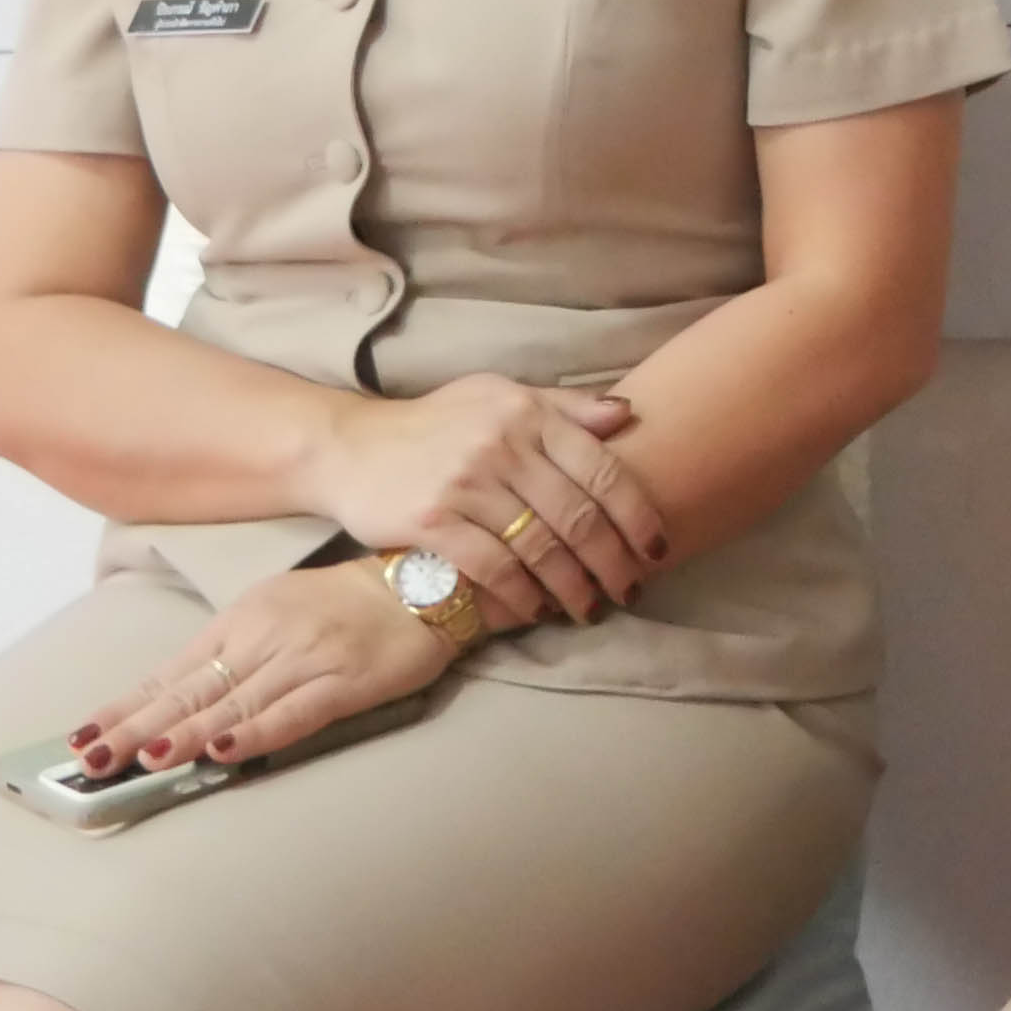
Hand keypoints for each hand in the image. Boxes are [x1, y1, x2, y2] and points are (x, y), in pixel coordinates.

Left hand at [74, 561, 452, 778]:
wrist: (423, 583)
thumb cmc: (344, 604)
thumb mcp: (276, 614)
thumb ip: (232, 656)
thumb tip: (178, 705)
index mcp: (241, 620)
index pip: (171, 673)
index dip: (127, 707)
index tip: (82, 735)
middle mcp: (264, 638)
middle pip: (190, 691)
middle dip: (136, 728)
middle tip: (91, 760)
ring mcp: (304, 660)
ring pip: (232, 705)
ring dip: (184, 735)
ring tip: (142, 760)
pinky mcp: (345, 682)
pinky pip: (293, 713)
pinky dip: (256, 733)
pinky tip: (225, 752)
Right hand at [301, 373, 670, 629]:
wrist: (352, 447)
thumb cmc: (437, 425)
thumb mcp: (499, 398)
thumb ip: (563, 407)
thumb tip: (627, 415)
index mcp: (526, 413)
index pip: (602, 468)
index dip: (638, 515)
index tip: (658, 549)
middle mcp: (501, 444)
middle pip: (577, 515)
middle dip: (613, 561)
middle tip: (630, 591)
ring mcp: (466, 483)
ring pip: (541, 548)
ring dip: (573, 587)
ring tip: (589, 609)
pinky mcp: (433, 521)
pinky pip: (494, 568)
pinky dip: (522, 596)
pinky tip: (536, 612)